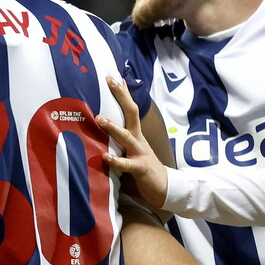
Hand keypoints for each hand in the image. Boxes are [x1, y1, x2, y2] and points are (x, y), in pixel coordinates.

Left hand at [97, 76, 168, 210]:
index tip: (113, 76)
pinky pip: (127, 164)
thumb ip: (120, 138)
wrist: (165, 187)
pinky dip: (116, 160)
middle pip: (131, 113)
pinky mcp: (140, 168)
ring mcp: (140, 153)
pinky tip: (104, 157)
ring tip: (99, 118)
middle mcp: (138, 139)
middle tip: (110, 82)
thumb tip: (103, 126)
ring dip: (113, 127)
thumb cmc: (143, 166)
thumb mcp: (131, 148)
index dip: (122, 93)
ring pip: (126, 136)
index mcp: (136, 133)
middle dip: (121, 97)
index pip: (129, 108)